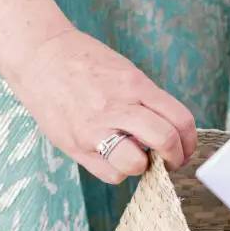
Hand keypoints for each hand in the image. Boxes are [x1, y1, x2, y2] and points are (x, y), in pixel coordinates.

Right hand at [10, 27, 196, 183]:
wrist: (40, 57)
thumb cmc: (85, 63)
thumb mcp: (126, 72)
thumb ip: (147, 101)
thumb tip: (169, 132)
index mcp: (134, 86)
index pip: (179, 119)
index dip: (189, 140)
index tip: (186, 147)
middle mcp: (117, 107)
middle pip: (164, 140)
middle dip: (176, 157)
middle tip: (172, 159)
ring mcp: (94, 129)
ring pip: (136, 164)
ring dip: (144, 166)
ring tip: (138, 157)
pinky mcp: (76, 145)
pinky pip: (109, 174)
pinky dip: (118, 171)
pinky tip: (114, 158)